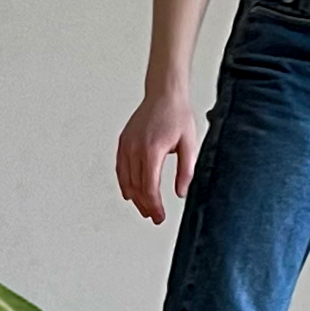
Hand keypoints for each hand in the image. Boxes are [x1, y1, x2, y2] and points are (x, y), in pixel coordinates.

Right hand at [116, 89, 200, 223]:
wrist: (164, 94)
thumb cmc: (178, 116)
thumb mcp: (189, 145)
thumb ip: (185, 171)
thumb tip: (180, 193)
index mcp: (152, 149)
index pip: (149, 187)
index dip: (154, 205)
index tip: (159, 216)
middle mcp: (136, 148)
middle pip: (136, 187)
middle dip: (145, 205)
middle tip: (154, 217)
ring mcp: (127, 145)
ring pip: (126, 180)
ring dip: (134, 198)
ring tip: (144, 209)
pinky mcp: (123, 142)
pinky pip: (120, 168)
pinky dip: (124, 183)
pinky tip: (130, 193)